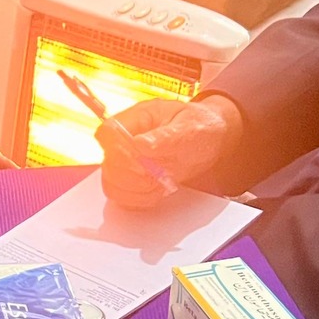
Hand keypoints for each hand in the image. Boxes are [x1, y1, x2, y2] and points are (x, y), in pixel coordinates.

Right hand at [98, 96, 242, 207]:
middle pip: (107, 162)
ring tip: (159, 184)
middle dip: (131, 176)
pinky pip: (122, 195)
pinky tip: (157, 192)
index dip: (118, 151)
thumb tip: (141, 144)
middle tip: (155, 176)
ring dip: (135, 190)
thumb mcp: (190, 127)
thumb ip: (166, 136)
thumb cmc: (200, 126)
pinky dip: (138, 199)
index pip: (108, 133)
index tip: (141, 163)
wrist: (210, 141)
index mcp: (135, 119)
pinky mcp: (132, 179)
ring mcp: (126, 161)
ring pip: (111, 182)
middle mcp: (125, 140)